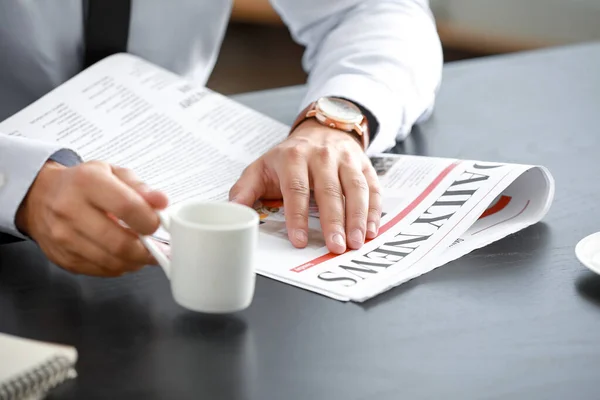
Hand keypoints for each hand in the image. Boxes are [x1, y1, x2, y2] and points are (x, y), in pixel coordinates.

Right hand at [16, 161, 167, 276]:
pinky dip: (119, 267)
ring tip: (143, 252)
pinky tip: (123, 257)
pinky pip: (100, 271)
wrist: (41, 196)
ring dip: (135, 262)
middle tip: (157, 248)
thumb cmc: (82, 184)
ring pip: (111, 261)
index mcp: (87, 182)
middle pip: (119, 242)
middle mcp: (70, 209)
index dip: (149, 221)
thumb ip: (140, 187)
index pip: (127, 207)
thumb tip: (161, 202)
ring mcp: (63, 237)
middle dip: (146, 250)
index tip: (157, 224)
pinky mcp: (63, 257)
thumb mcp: (112, 173)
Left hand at [229, 120, 381, 253]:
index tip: (299, 240)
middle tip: (336, 247)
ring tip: (356, 242)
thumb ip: (245, 190)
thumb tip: (232, 211)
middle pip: (328, 191)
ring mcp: (345, 160)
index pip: (296, 189)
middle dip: (333, 221)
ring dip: (358, 217)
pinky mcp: (363, 165)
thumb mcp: (261, 168)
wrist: (320, 130)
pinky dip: (374, 210)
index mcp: (293, 158)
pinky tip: (372, 229)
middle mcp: (322, 157)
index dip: (297, 216)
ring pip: (355, 189)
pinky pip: (372, 187)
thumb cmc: (288, 158)